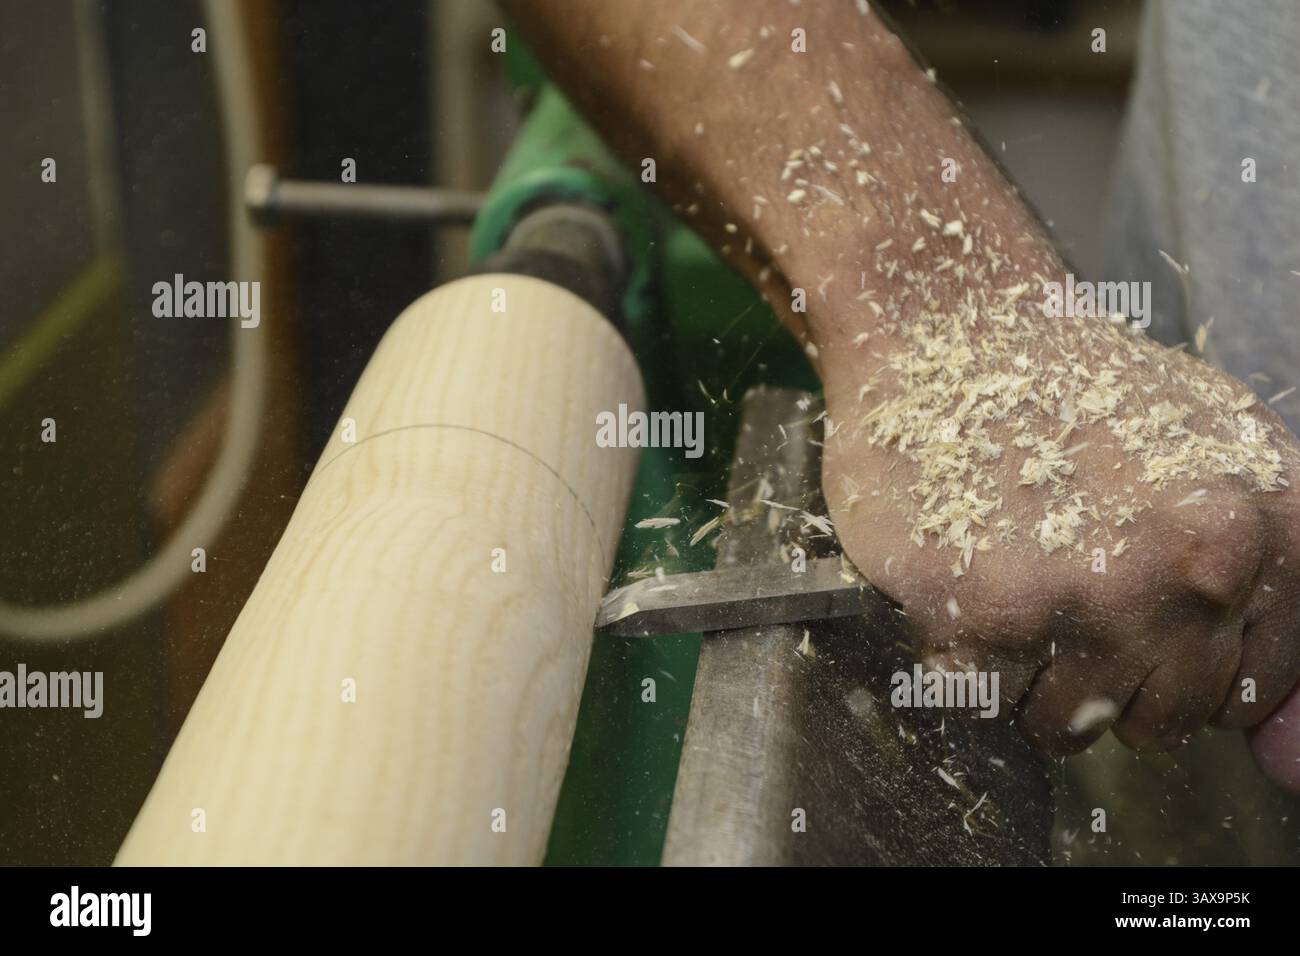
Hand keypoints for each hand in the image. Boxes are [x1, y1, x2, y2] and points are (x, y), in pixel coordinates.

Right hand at [818, 294, 1299, 786]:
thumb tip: (1281, 737)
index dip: (1187, 665)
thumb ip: (1272, 574)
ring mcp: (1082, 598)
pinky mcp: (978, 614)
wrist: (958, 330)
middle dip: (1109, 680)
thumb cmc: (1080, 389)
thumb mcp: (1223, 449)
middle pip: (1159, 723)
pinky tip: (963, 581)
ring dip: (1029, 679)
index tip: (1144, 620)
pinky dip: (961, 661)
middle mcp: (1192, 574)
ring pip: (1063, 729)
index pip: (1253, 693)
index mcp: (1272, 532)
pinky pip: (976, 703)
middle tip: (1065, 596)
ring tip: (1010, 584)